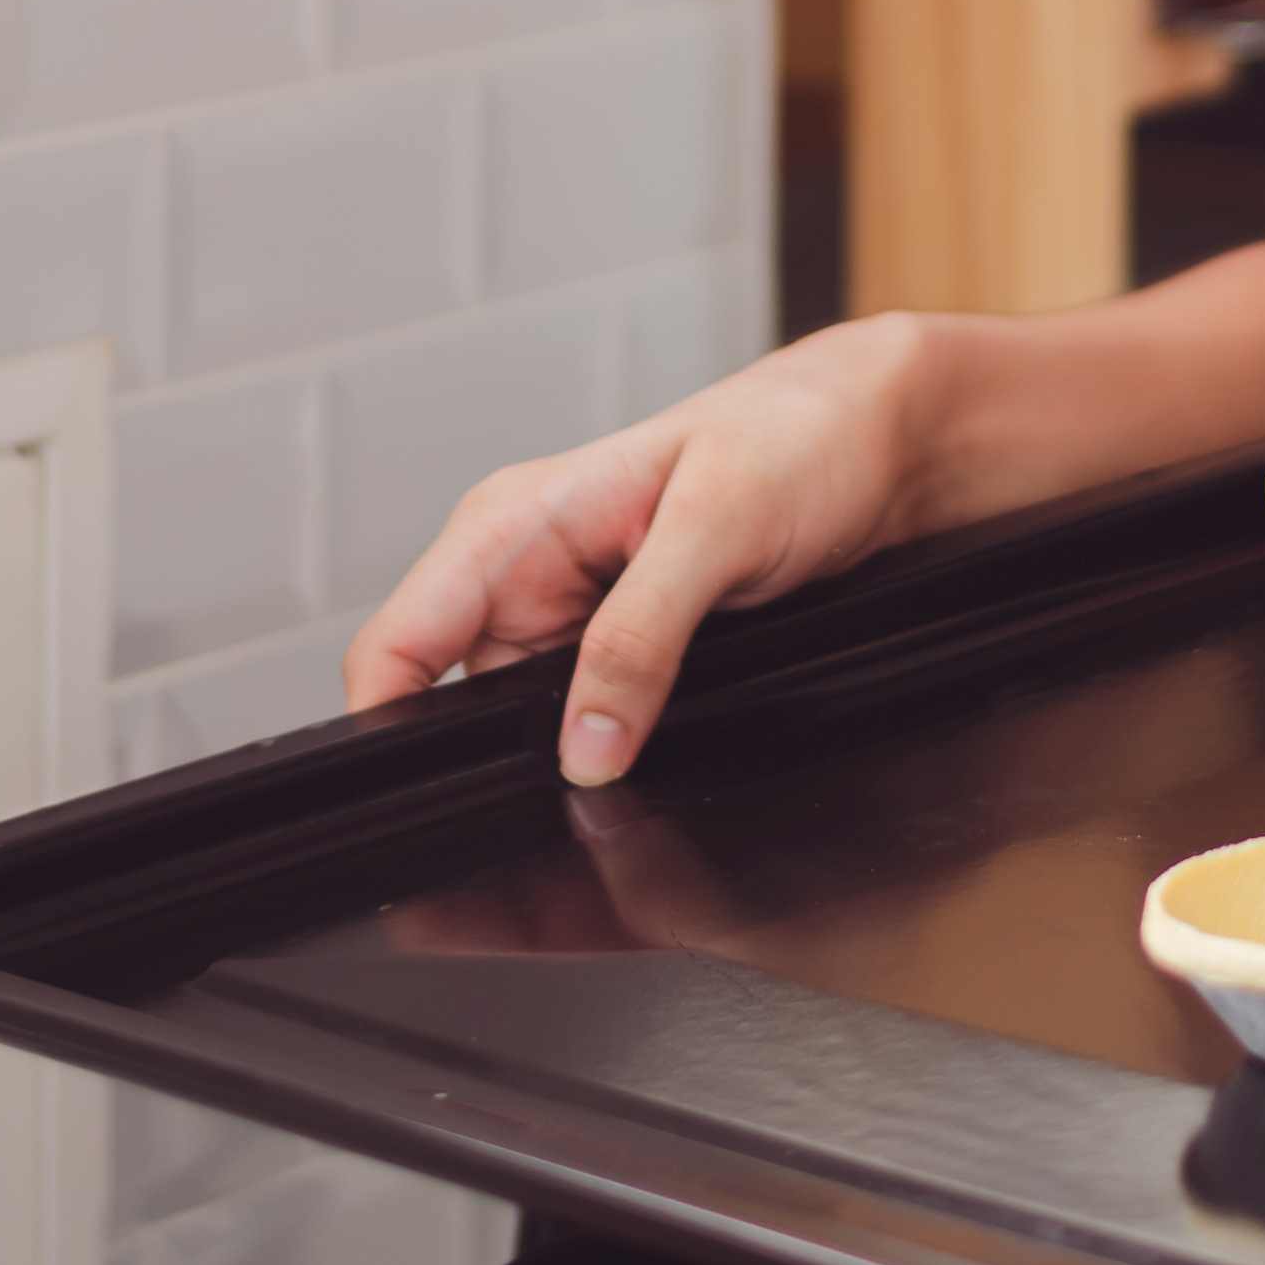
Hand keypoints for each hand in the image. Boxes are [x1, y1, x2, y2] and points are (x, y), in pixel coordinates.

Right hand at [345, 312, 955, 784]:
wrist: (880, 441)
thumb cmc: (797, 438)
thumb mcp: (717, 527)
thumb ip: (640, 635)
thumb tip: (582, 748)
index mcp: (511, 526)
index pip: (395, 647)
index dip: (383, 731)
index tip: (420, 806)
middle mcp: (528, 578)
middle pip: (454, 713)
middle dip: (490, 776)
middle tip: (553, 825)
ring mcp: (578, 624)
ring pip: (527, 736)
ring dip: (563, 775)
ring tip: (622, 795)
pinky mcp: (629, 658)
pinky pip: (595, 733)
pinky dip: (614, 763)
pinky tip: (648, 777)